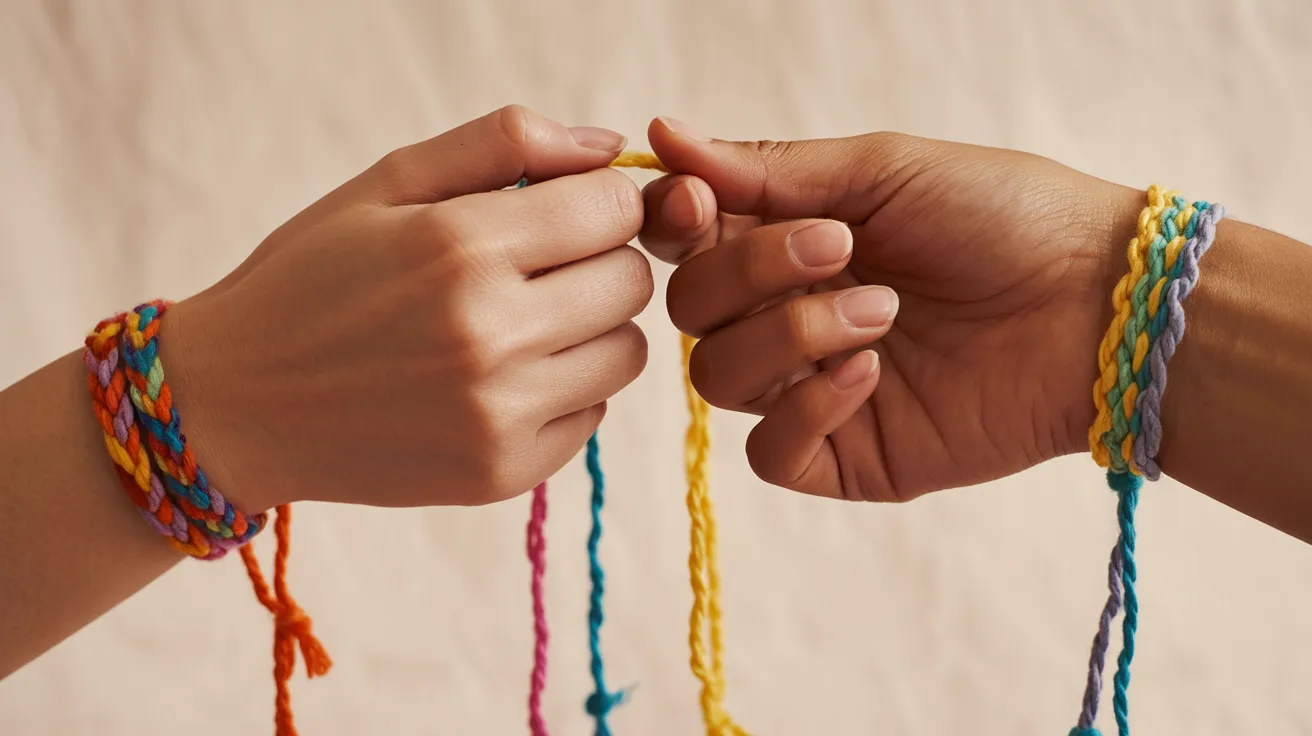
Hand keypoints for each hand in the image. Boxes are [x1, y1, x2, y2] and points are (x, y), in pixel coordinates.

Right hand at [163, 106, 650, 510]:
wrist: (234, 403)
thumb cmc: (311, 277)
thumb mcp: (387, 182)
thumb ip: (503, 143)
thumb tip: (610, 149)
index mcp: (460, 247)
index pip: (614, 209)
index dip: (598, 202)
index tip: (562, 213)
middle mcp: (490, 335)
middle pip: (631, 281)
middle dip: (598, 262)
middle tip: (537, 269)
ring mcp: (497, 414)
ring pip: (628, 353)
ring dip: (592, 330)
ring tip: (523, 323)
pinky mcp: (500, 473)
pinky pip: (593, 416)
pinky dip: (564, 391)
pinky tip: (500, 379)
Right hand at [640, 117, 1140, 501]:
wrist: (1099, 303)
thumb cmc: (1003, 215)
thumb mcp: (884, 170)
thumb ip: (770, 169)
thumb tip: (661, 133)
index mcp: (788, 240)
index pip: (684, 240)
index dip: (673, 222)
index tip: (698, 200)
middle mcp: (787, 313)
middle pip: (689, 308)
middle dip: (749, 272)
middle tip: (839, 249)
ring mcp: (810, 387)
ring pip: (718, 376)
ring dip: (790, 333)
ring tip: (883, 312)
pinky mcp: (844, 455)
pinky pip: (768, 451)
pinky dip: (805, 409)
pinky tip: (870, 374)